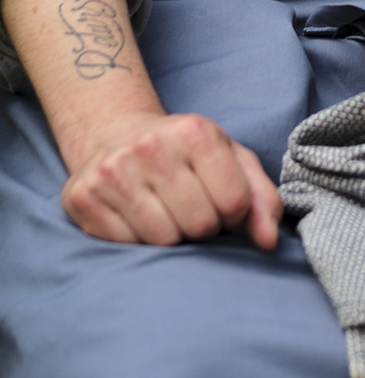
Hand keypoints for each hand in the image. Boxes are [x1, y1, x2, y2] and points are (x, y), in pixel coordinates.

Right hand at [61, 110, 281, 249]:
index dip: (234, 215)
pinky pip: (126, 246)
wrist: (114, 132)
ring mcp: (113, 171)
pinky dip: (138, 241)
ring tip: (165, 212)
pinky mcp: (83, 197)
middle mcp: (151, 146)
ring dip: (171, 236)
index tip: (223, 206)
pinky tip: (136, 217)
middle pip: (200, 224)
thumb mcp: (229, 158)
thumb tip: (268, 242)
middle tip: (191, 210)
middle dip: (203, 227)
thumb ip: (260, 197)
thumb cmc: (183, 153)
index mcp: (195, 131)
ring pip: (164, 240)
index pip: (234, 202)